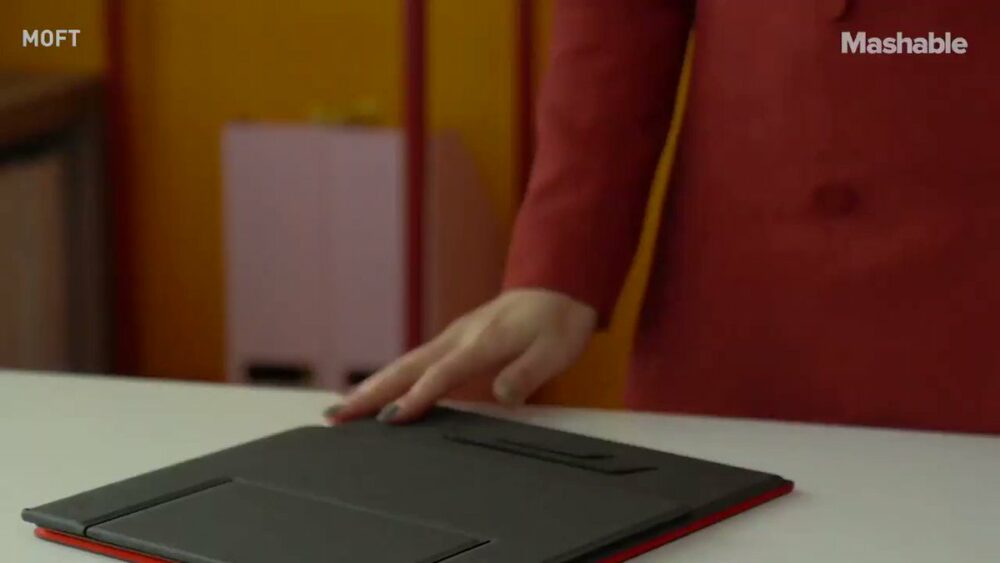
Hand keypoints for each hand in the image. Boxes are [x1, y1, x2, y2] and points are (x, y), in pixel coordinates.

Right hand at [326, 289, 596, 423]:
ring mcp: (453, 337)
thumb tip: (502, 395)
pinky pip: (414, 361)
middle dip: (372, 393)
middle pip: (408, 368)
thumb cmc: (558, 322)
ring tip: (341, 410)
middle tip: (338, 415)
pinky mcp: (452, 340)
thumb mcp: (556, 351)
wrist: (557, 286)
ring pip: (405, 364)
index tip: (391, 419)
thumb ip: (528, 373)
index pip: (443, 374)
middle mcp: (459, 337)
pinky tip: (374, 393)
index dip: (417, 397)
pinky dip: (389, 378)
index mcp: (483, 342)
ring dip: (372, 387)